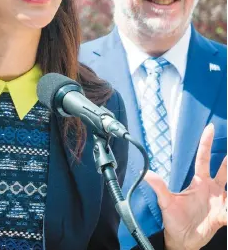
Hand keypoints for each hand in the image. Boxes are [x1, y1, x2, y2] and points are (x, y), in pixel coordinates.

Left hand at [144, 123, 226, 249]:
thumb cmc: (173, 219)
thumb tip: (145, 173)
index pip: (203, 158)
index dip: (206, 143)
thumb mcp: (166, 202)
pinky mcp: (224, 216)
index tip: (210, 128)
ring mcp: (219, 201)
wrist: (182, 241)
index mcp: (199, 182)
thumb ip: (159, 187)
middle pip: (224, 169)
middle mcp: (211, 188)